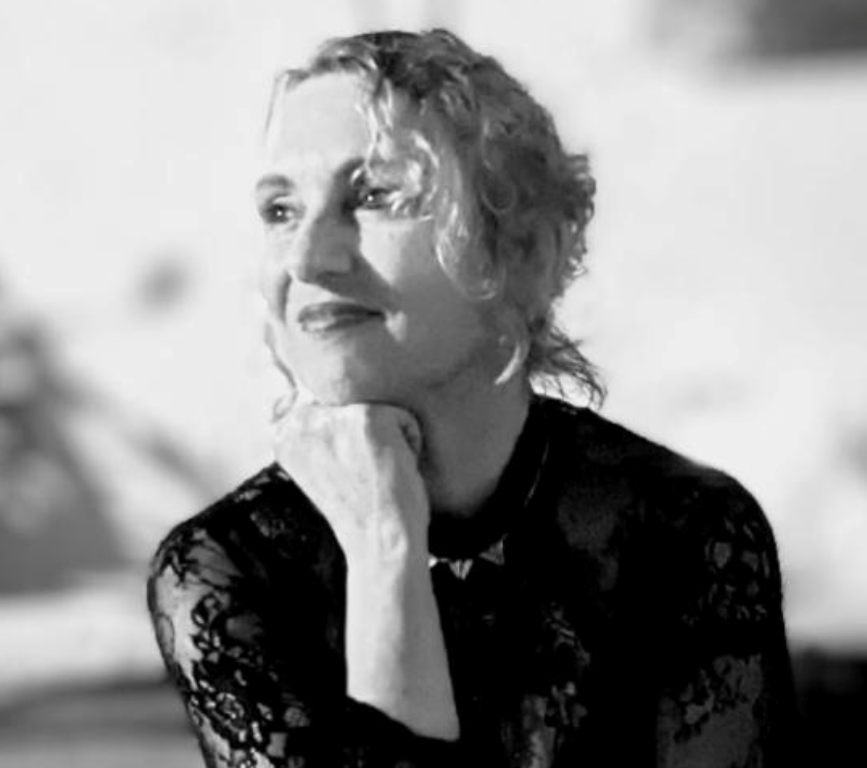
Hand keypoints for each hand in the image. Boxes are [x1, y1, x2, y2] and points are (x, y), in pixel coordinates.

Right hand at [275, 400, 428, 566]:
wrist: (377, 542)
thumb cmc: (356, 510)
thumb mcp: (319, 469)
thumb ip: (310, 432)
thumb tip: (292, 394)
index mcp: (284, 434)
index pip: (329, 409)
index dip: (349, 443)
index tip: (347, 474)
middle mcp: (301, 420)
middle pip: (356, 406)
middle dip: (366, 437)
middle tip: (363, 476)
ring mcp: (334, 415)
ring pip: (381, 410)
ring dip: (389, 440)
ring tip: (376, 473)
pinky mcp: (368, 416)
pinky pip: (405, 418)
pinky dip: (409, 444)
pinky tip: (393, 471)